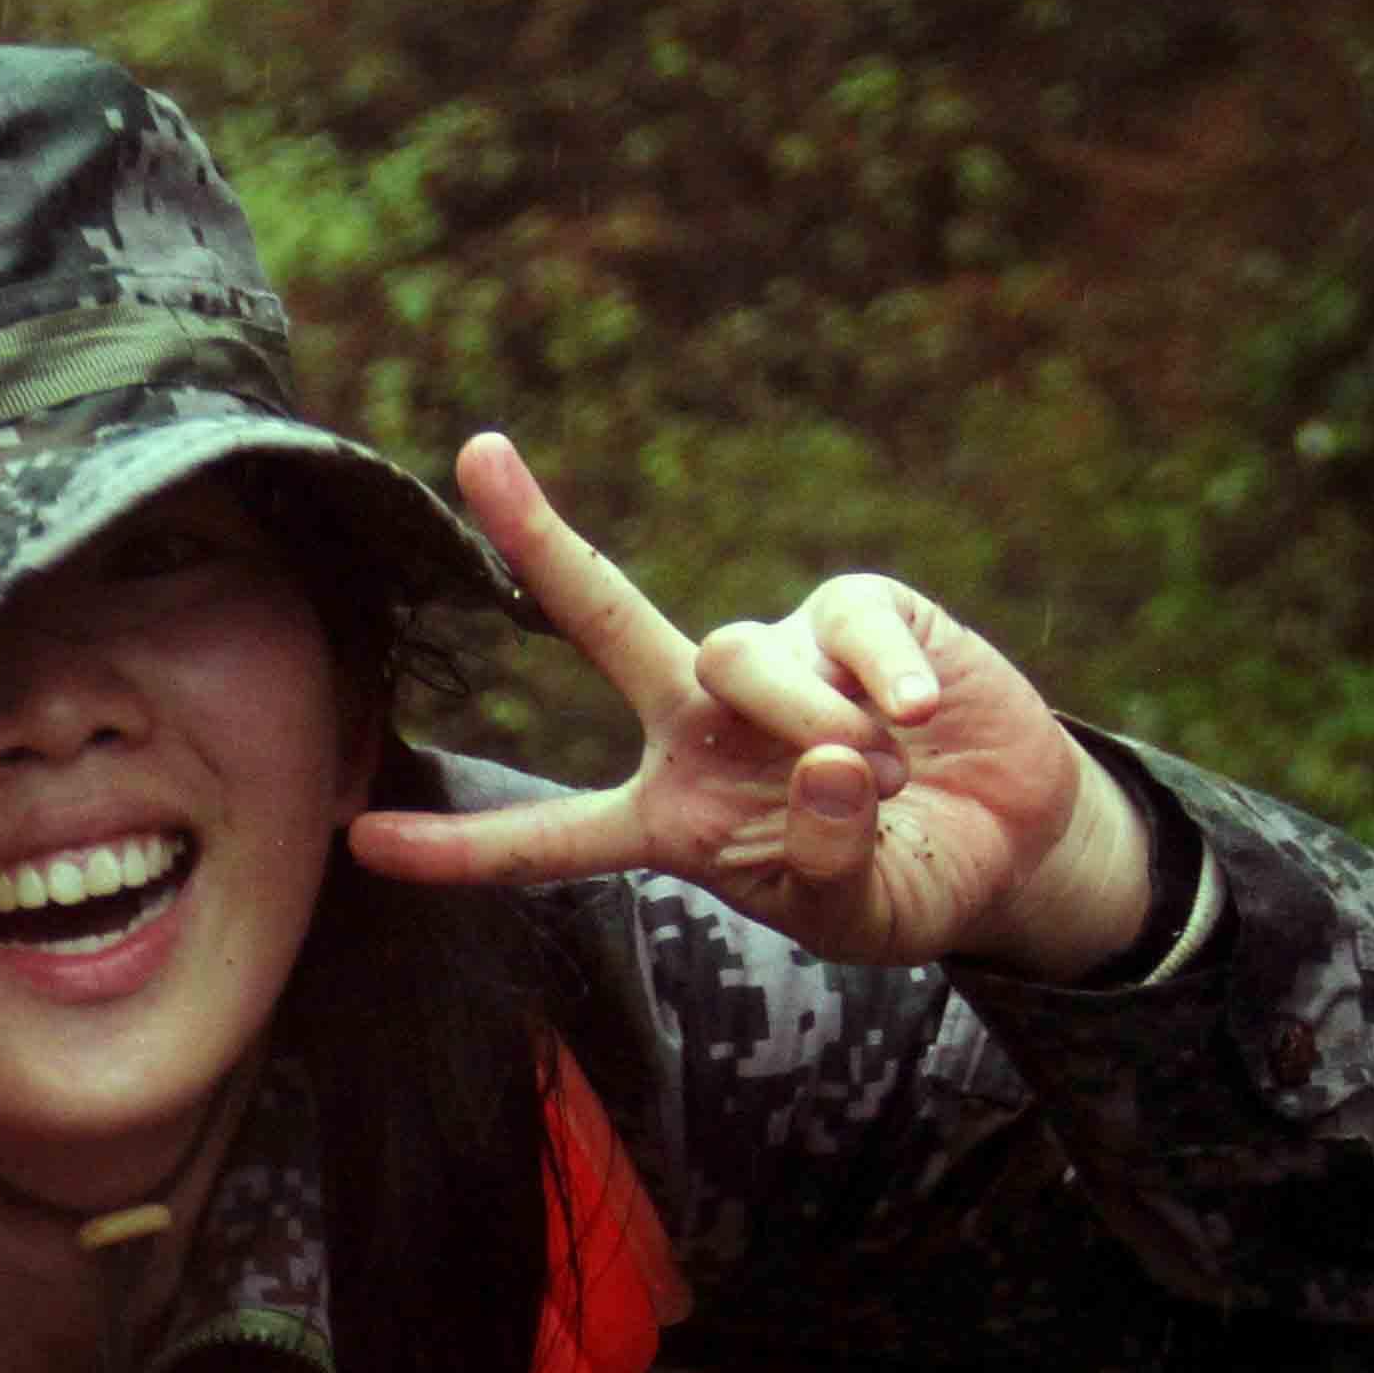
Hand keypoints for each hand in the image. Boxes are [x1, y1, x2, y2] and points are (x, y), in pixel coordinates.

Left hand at [347, 433, 1151, 976]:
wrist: (1014, 842)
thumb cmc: (907, 882)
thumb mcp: (858, 914)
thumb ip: (827, 862)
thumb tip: (822, 763)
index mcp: (673, 818)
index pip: (548, 840)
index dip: (459, 848)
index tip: (359, 839)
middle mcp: (701, 723)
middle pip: (605, 623)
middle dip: (542, 541)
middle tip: (478, 457)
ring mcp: (776, 658)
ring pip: (741, 658)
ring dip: (810, 720)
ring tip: (885, 771)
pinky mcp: (856, 613)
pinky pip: (846, 630)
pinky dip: (884, 680)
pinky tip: (924, 717)